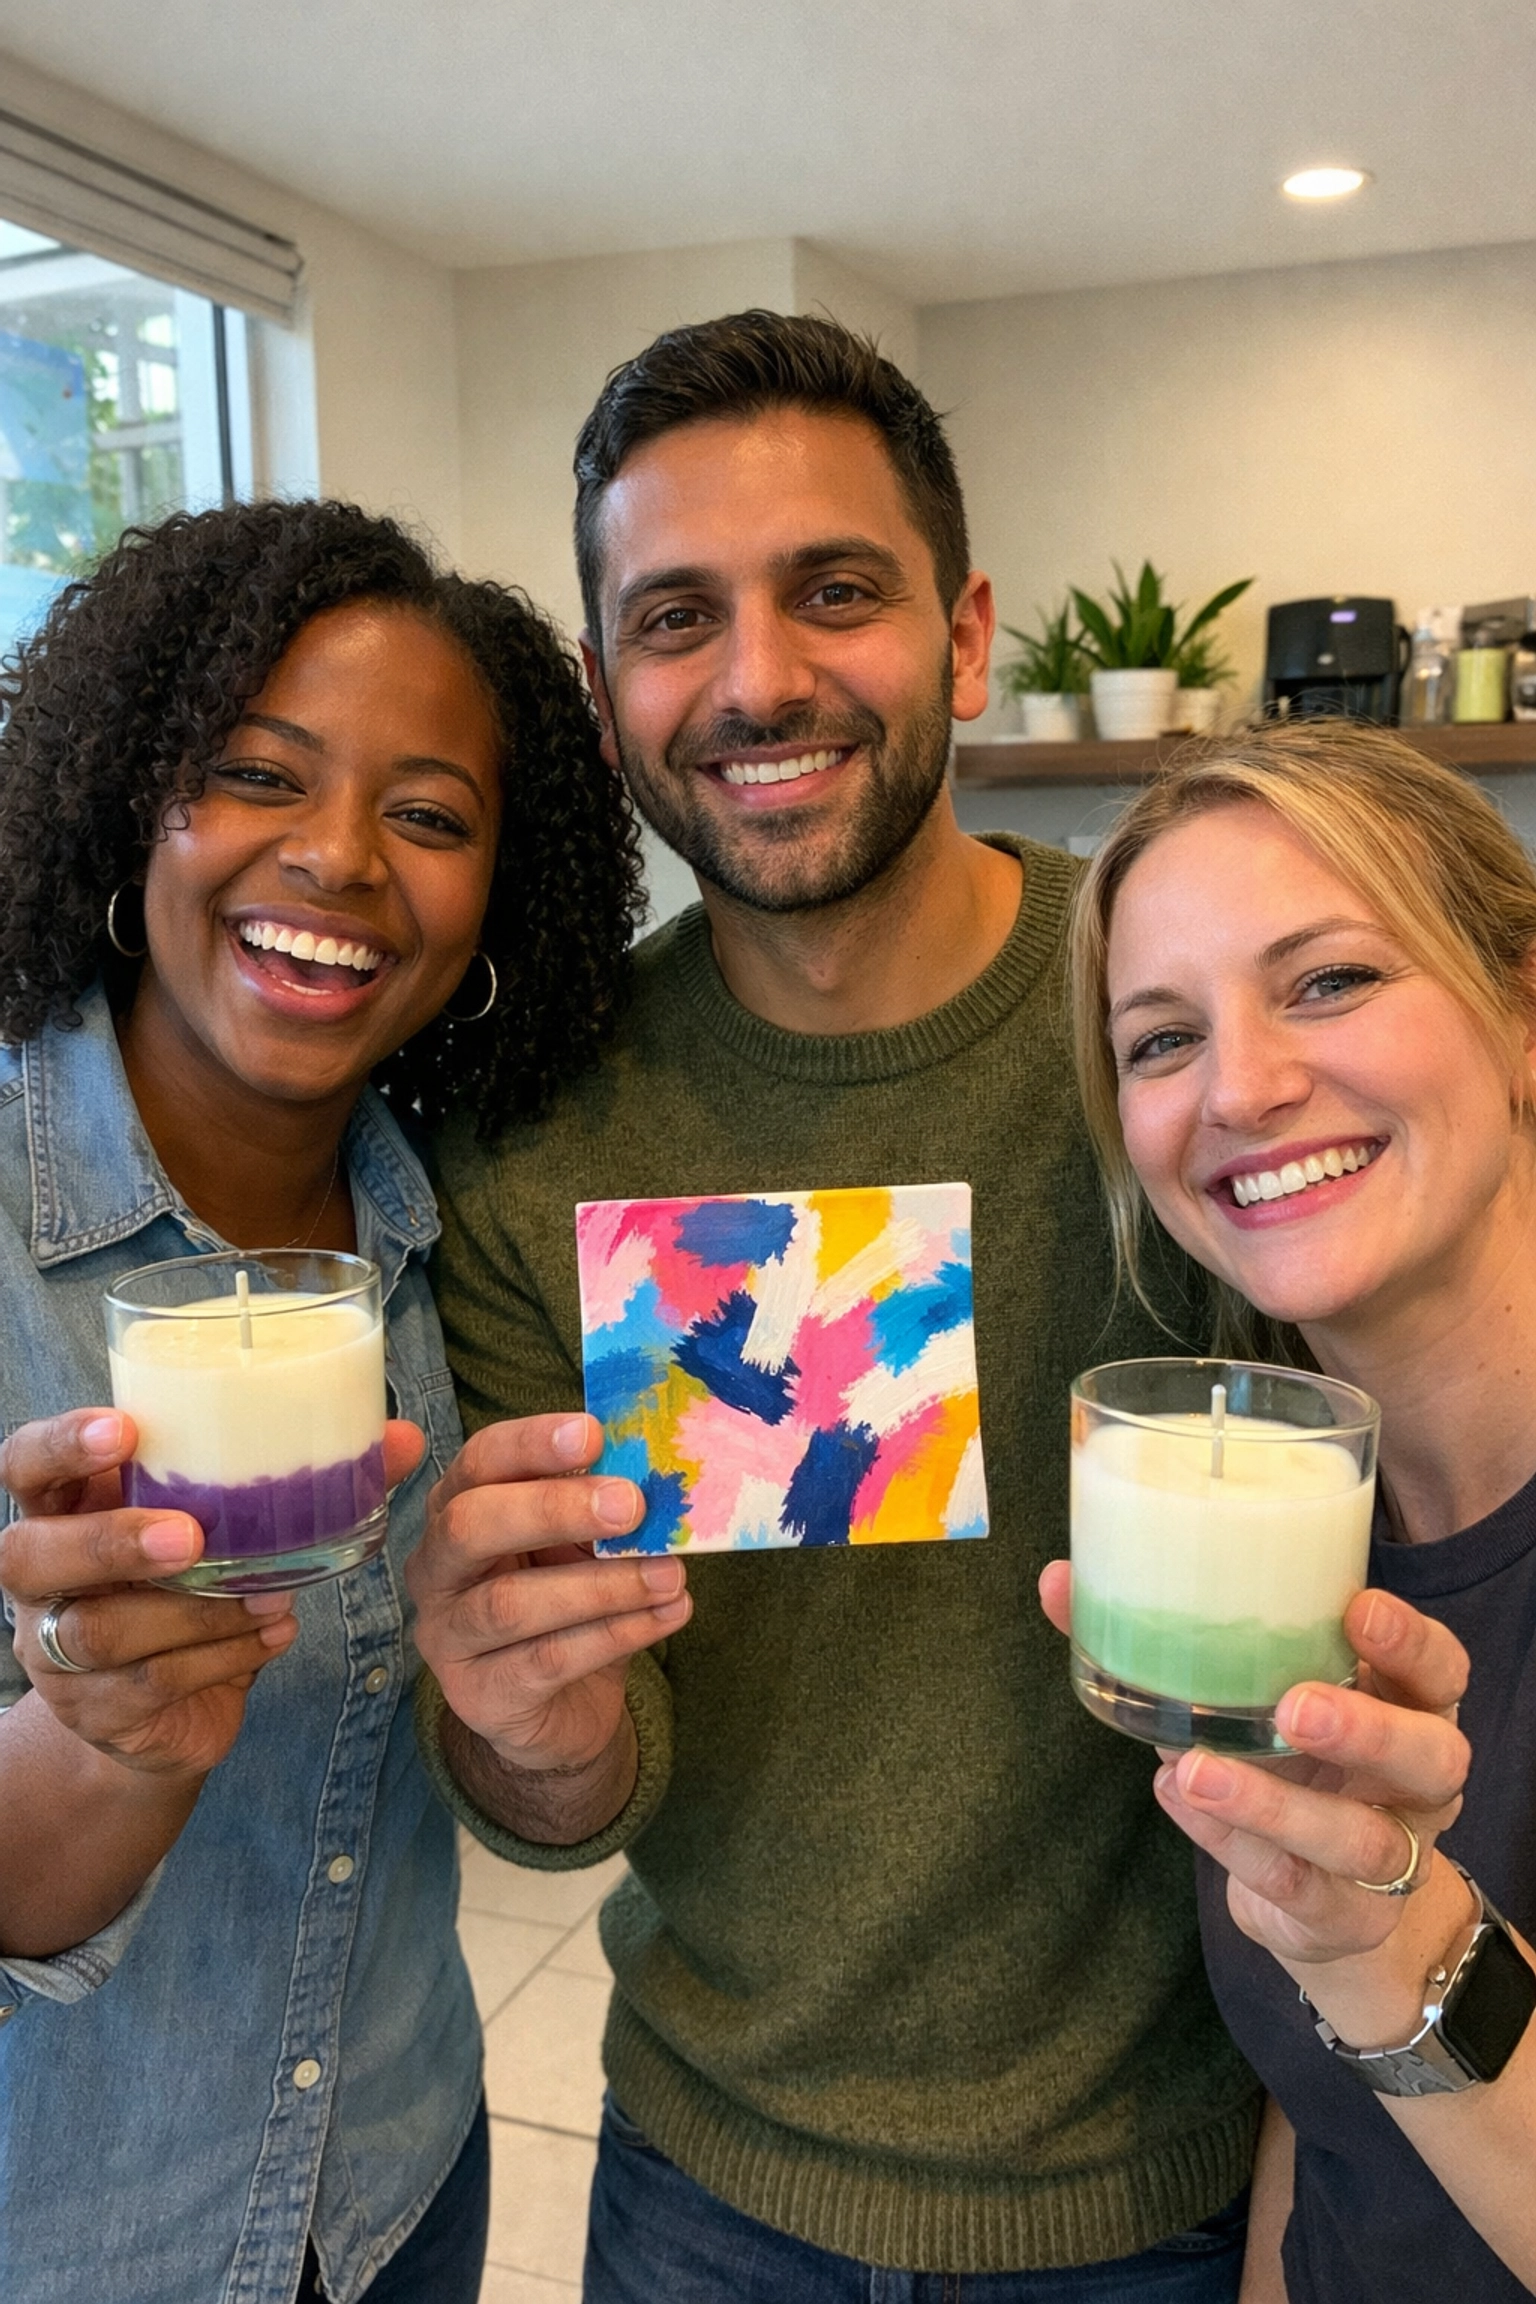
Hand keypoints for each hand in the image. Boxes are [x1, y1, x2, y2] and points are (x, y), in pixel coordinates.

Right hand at [0, 1407, 423, 1781]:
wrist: (166, 1713)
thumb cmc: (198, 1587)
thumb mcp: (234, 1529)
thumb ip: (306, 1481)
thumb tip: (403, 1439)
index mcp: (67, 1506)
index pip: (27, 1463)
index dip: (62, 1444)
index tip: (124, 1428)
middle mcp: (43, 1577)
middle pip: (29, 1553)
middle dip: (108, 1541)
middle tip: (188, 1538)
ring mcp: (56, 1650)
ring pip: (98, 1631)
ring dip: (193, 1614)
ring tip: (268, 1599)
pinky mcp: (95, 1711)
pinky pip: (149, 1685)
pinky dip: (222, 1658)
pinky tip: (273, 1638)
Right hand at [405, 1412, 689, 1778]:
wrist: (563, 1710)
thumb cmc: (569, 1605)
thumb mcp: (582, 1546)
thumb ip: (601, 1508)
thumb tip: (655, 1468)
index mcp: (456, 1511)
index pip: (477, 1463)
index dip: (529, 1444)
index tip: (592, 1434)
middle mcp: (436, 1571)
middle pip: (470, 1527)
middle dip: (552, 1509)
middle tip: (631, 1505)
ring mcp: (448, 1638)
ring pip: (511, 1603)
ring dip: (603, 1585)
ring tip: (670, 1574)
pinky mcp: (479, 1696)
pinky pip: (547, 1660)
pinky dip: (616, 1634)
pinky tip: (667, 1614)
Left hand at [1038, 1561, 1469, 1969]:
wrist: (1320, 1899)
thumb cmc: (1284, 1760)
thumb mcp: (1246, 1698)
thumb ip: (1165, 1638)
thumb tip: (1057, 1578)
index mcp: (1407, 1707)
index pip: (1440, 1668)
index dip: (1409, 1641)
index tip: (1357, 1608)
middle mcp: (1415, 1783)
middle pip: (1430, 1755)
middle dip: (1367, 1729)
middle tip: (1294, 1707)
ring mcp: (1389, 1858)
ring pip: (1359, 1839)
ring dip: (1277, 1805)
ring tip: (1195, 1770)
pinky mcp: (1343, 1916)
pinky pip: (1295, 1886)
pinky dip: (1233, 1845)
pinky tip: (1181, 1804)